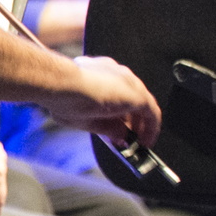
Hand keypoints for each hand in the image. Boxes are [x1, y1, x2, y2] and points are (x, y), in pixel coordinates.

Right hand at [40, 54, 159, 145]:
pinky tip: (146, 141)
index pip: (114, 95)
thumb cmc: (63, 96)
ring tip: (137, 142)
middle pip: (130, 100)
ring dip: (140, 125)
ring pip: (142, 105)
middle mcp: (115, 73)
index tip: (116, 129)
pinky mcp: (137, 94)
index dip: (117, 115)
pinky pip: (152, 113)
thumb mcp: (84, 118)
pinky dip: (151, 128)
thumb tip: (119, 136)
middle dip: (129, 121)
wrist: (63, 85)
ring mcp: (127, 82)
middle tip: (126, 139)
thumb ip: (106, 127)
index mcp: (97, 73)